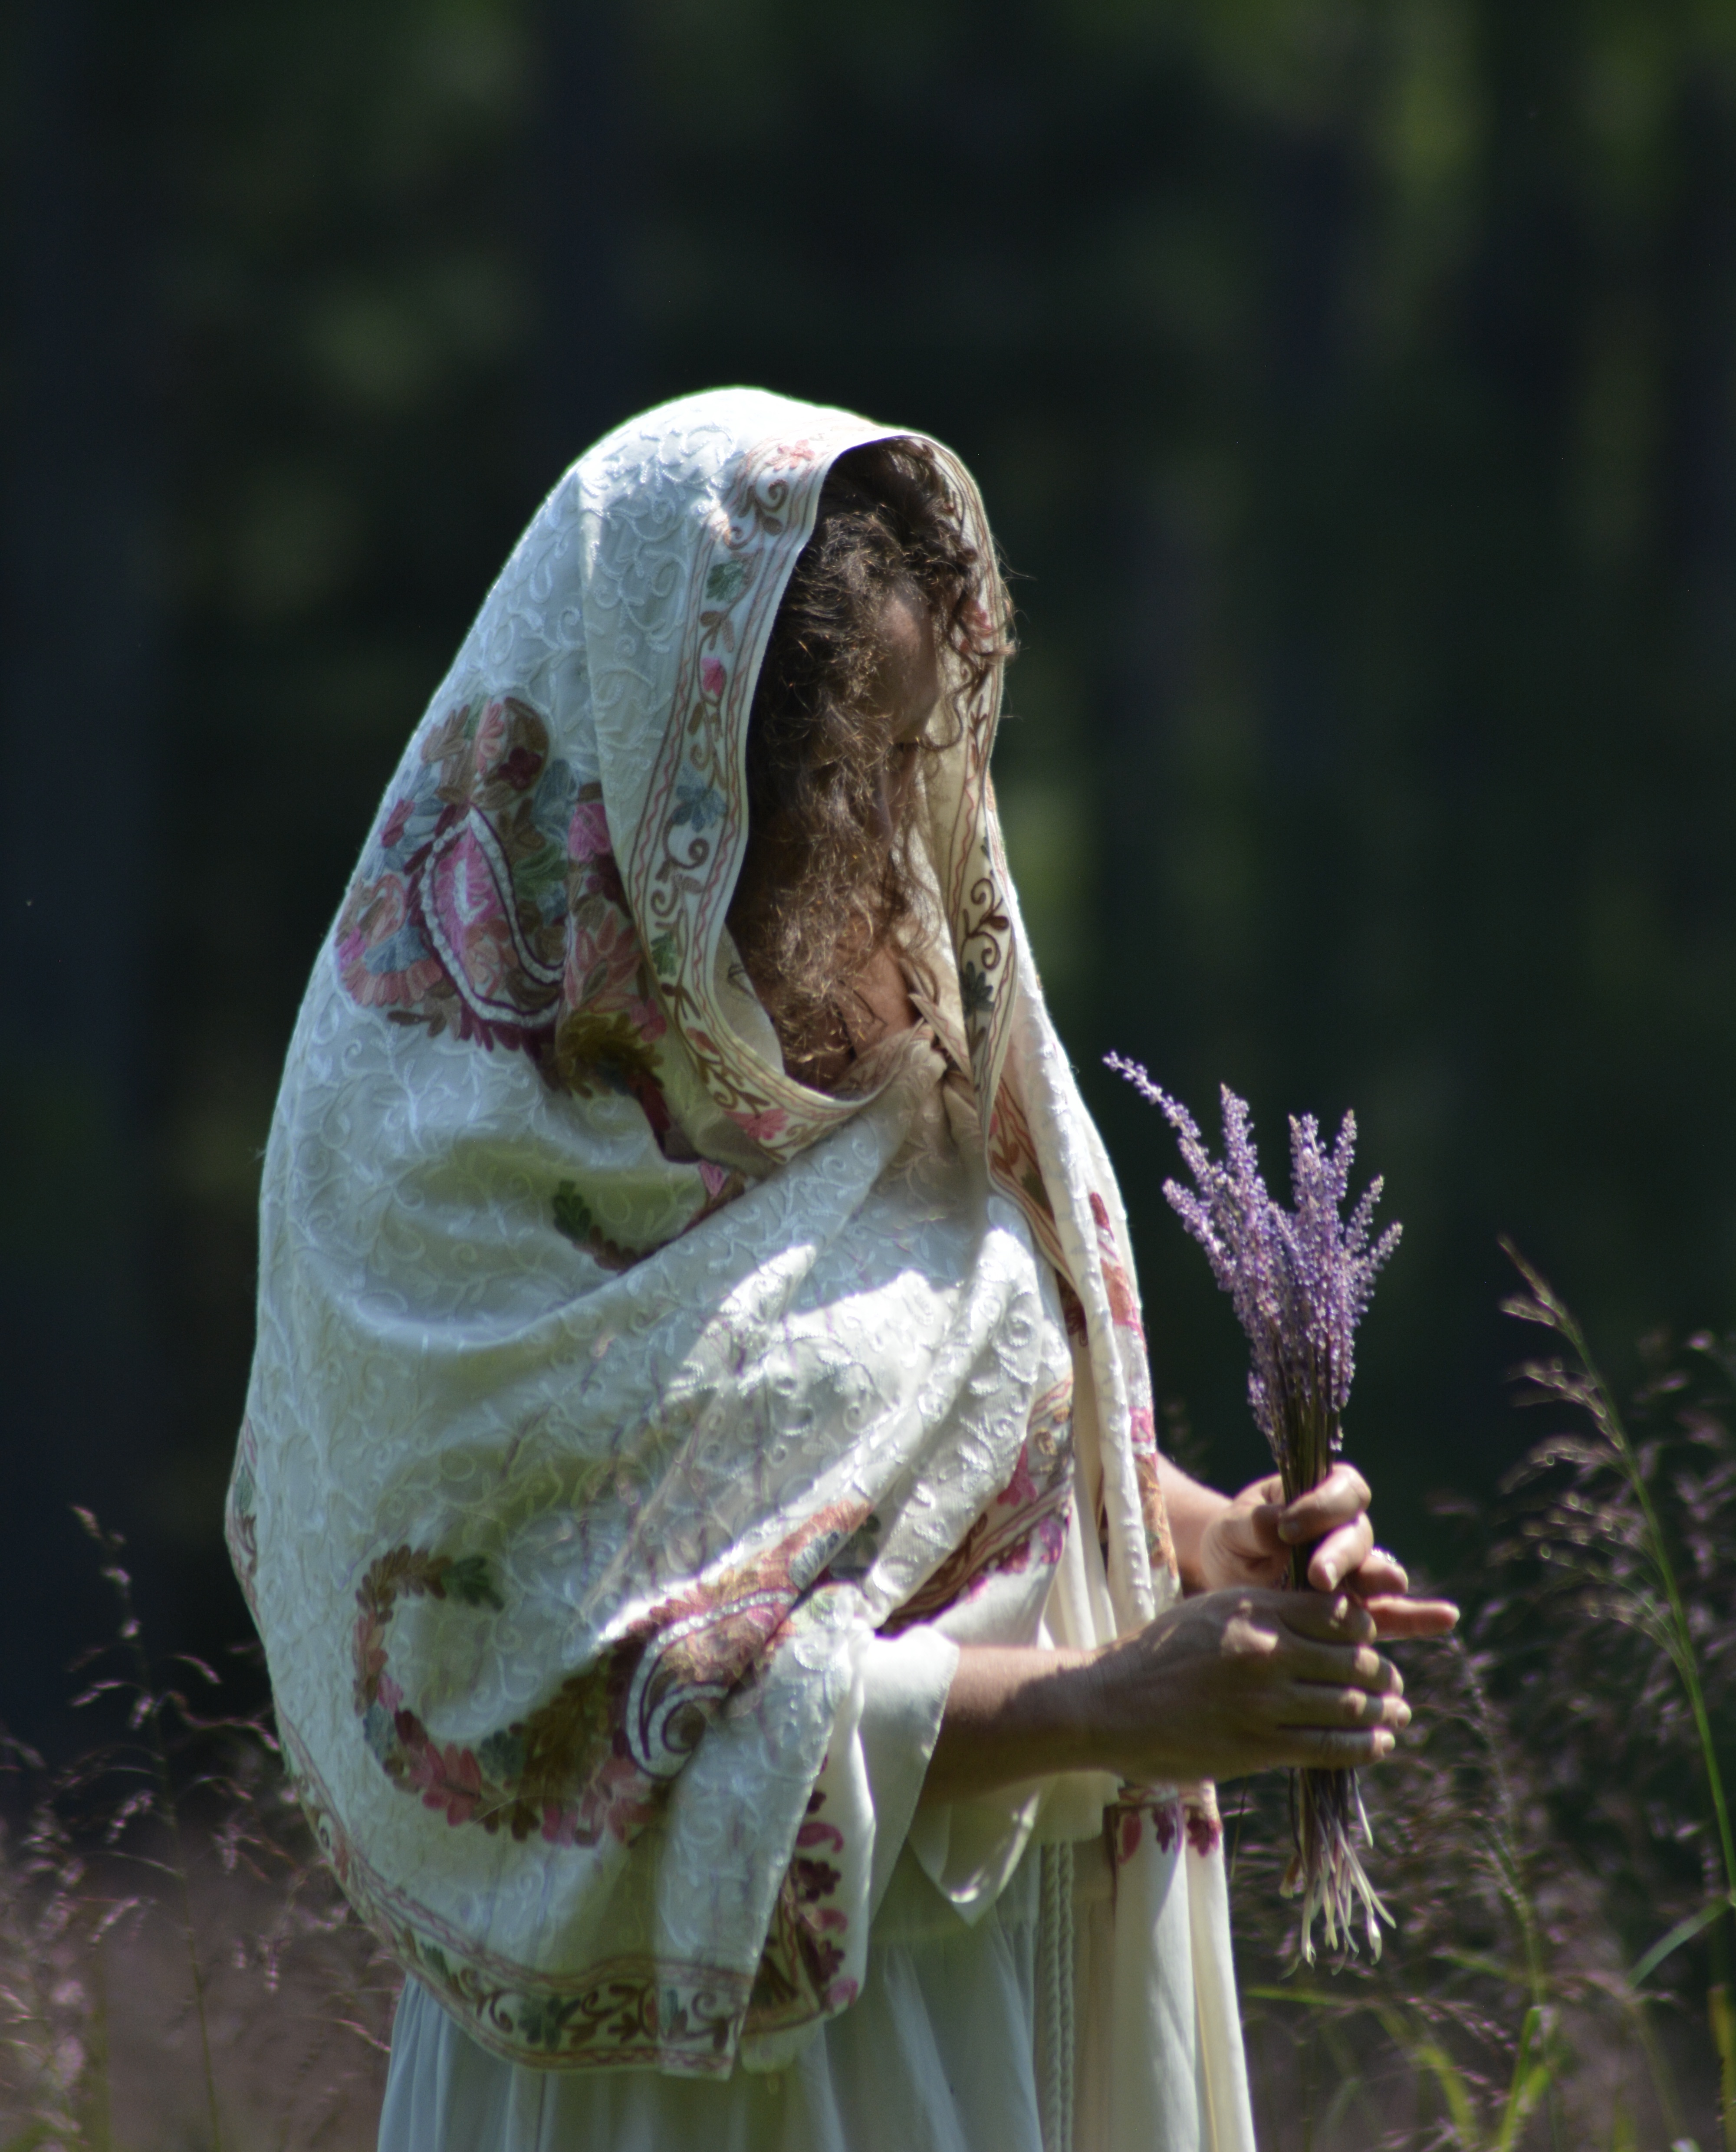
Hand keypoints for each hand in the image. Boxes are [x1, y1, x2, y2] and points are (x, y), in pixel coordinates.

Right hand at [1082, 1586, 1409, 1785]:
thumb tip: (1323, 1627)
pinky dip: (1363, 1745)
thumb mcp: (1211, 1613)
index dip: (1365, 1630)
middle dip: (1383, 1675)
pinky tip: (1377, 1743)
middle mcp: (1265, 1649)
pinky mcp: (1258, 1745)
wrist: (1106, 1704)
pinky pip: (1329, 1745)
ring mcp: (1263, 1700)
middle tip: (1394, 1686)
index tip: (1370, 1643)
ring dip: (1383, 1712)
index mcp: (1253, 1608)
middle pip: (1354, 1660)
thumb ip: (1265, 1615)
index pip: (1338, 1613)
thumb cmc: (1158, 1656)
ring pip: (1349, 1705)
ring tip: (1396, 1715)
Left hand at [1195, 1462, 1458, 1640]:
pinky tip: (1446, 1618)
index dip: (1324, 1504)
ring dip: (1378, 1582)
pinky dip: (1419, 1617)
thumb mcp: (1231, 1528)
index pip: (1343, 1488)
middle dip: (1341, 1554)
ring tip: (1386, 1588)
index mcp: (1320, 1495)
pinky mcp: (1359, 1610)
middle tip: (1317, 1576)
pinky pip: (1393, 1613)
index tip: (1287, 1526)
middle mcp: (1347, 1532)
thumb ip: (1251, 1524)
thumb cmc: (1234, 1542)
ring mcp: (1357, 1573)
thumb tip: (1276, 1524)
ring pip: (1379, 1573)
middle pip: (1360, 1536)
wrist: (1229, 1580)